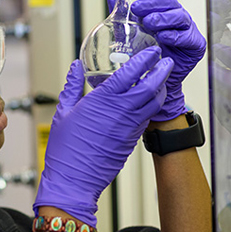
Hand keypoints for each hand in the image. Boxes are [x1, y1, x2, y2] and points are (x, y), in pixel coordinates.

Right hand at [34, 47, 173, 226]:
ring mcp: (129, 127)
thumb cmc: (65, 149)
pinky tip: (148, 101)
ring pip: (154, 104)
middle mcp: (121, 112)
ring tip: (162, 79)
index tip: (152, 51)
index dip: (144, 59)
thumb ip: (72, 86)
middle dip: (162, 71)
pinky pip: (146, 119)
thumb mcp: (63, 112)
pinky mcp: (132, 140)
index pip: (130, 73)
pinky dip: (151, 107)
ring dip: (160, 89)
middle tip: (167, 61)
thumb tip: (75, 67)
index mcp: (103, 100)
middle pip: (150, 86)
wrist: (74, 180)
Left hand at [107, 0, 205, 120]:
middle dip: (154, 3)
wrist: (155, 81)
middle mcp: (178, 18)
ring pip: (180, 17)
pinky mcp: (196, 45)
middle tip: (138, 9)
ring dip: (164, 18)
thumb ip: (123, 15)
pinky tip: (164, 37)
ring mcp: (188, 30)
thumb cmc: (146, 55)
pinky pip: (188, 37)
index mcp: (164, 11)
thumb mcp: (130, 33)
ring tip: (149, 23)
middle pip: (171, 2)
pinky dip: (175, 36)